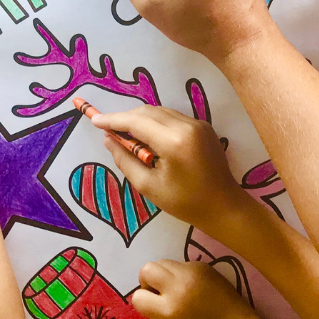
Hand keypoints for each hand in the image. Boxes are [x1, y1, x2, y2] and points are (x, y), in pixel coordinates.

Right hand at [90, 105, 248, 231]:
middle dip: (125, 117)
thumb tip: (109, 140)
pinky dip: (155, 122)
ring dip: (140, 119)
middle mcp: (187, 125)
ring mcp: (198, 123)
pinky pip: (172, 117)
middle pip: (147, 111)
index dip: (113, 120)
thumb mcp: (149, 186)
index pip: (136, 122)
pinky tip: (147, 136)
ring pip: (160, 111)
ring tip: (125, 134)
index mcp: (174, 142)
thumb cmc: (185, 203)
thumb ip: (125, 160)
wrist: (224, 206)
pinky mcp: (203, 126)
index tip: (94, 120)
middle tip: (107, 129)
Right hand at [131, 259, 253, 318]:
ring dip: (162, 275)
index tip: (153, 308)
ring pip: (162, 262)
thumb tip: (148, 313)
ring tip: (175, 289)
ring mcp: (190, 272)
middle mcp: (177, 286)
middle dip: (147, 281)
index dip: (143, 303)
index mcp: (169, 310)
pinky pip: (180, 264)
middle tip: (157, 293)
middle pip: (146, 270)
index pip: (138, 297)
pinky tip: (192, 287)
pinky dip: (179, 274)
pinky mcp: (200, 265)